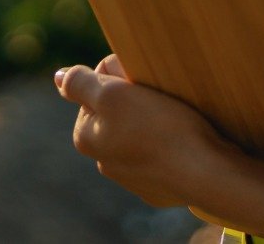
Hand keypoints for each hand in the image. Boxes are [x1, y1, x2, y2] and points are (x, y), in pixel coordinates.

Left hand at [53, 52, 237, 210]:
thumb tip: (58, 77)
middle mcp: (104, 161)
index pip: (96, 90)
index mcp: (86, 137)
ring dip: (153, 120)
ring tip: (175, 116)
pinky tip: (184, 138)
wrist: (205, 172)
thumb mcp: (112, 94)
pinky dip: (170, 142)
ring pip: (139, 132)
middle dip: (135, 99)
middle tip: (160, 96)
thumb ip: (79, 83)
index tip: (140, 81)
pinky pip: (161, 153)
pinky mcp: (160, 186)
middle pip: (117, 112)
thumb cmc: (159, 128)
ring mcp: (132, 178)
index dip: (119, 77)